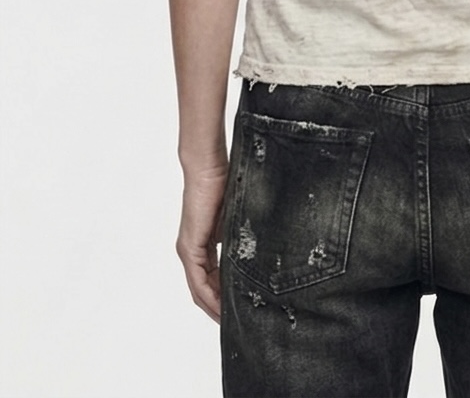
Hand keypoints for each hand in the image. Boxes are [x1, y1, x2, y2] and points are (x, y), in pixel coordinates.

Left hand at [175, 162, 228, 322]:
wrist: (208, 168)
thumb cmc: (224, 184)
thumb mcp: (237, 219)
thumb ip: (240, 237)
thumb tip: (259, 250)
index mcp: (203, 244)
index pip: (212, 279)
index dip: (224, 296)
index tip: (241, 307)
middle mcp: (192, 251)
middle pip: (204, 290)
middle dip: (220, 307)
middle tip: (239, 322)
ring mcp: (188, 250)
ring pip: (200, 289)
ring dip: (214, 307)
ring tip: (231, 320)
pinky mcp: (189, 248)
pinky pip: (198, 281)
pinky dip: (209, 296)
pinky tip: (222, 306)